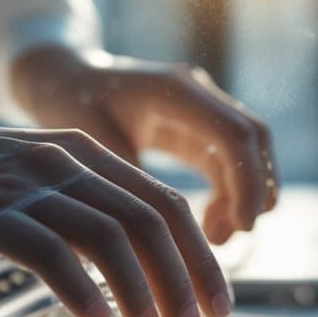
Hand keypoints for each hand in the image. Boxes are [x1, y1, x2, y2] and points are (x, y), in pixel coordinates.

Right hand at [0, 109, 231, 316]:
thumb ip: (83, 209)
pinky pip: (49, 250)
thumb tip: (137, 267)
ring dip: (141, 288)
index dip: (198, 255)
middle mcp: (64, 162)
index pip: (163, 204)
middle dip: (183, 276)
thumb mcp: (34, 182)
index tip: (214, 300)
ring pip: (109, 235)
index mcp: (84, 153)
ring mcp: (26, 184)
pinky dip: (80, 287)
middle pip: (148, 219)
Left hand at [10, 46, 276, 244]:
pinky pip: (229, 161)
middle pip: (254, 139)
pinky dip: (228, 193)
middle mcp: (197, 93)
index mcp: (174, 91)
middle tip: (233, 235)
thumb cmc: (70, 103)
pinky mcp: (198, 127)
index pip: (234, 135)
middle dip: (254, 191)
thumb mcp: (91, 143)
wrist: (63, 78)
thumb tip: (152, 232)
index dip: (247, 181)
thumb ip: (126, 180)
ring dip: (241, 196)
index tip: (243, 226)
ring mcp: (202, 108)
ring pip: (247, 152)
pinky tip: (208, 224)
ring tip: (216, 238)